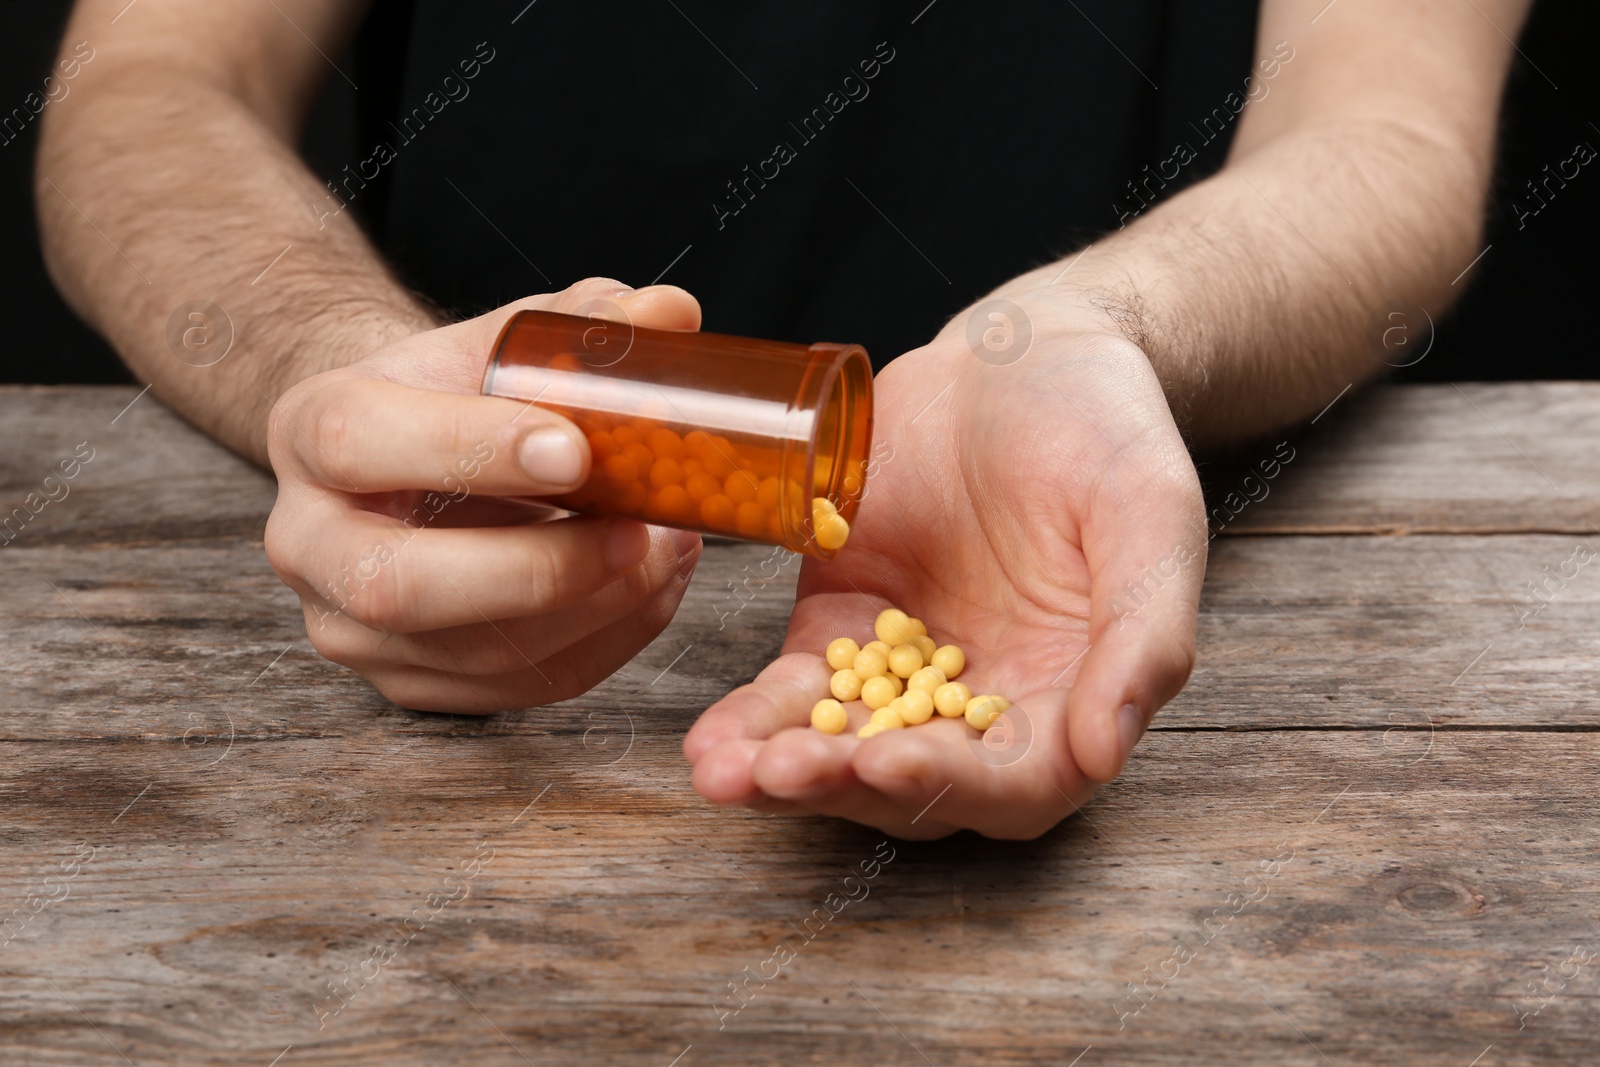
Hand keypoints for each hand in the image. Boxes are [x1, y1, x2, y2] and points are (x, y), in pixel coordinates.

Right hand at [265, 279, 705, 711]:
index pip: (361, 443)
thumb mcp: (497, 341)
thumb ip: (577, 325)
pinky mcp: (408, 681)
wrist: (412, 459)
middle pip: (398, 583)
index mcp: (311, 429)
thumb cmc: (457, 395)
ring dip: (595, 609)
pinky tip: (651, 588)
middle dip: (539, 568)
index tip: (576, 451)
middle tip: (638, 531)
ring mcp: (350, 626)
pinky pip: (517, 687)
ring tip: (667, 550)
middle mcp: (307, 541)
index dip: (470, 449)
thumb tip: (669, 315)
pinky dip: (605, 642)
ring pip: (473, 652)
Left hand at [684, 290, 1205, 837]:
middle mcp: (985, 704)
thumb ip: (1142, 635)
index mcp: (1071, 698)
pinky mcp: (840, 627)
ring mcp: (905, 671)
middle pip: (912, 782)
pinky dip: (753, 716)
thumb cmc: (1108, 432)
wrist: (1022, 355)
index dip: (951, 784)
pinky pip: (793, 687)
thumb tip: (1103, 753)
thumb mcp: (1151, 518)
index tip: (886, 765)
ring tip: (721, 774)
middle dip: (843, 787)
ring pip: (842, 748)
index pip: (1014, 781)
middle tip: (779, 775)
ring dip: (783, 770)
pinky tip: (710, 740)